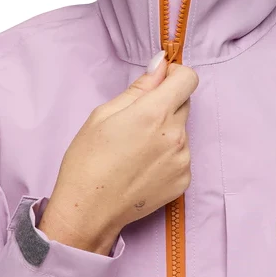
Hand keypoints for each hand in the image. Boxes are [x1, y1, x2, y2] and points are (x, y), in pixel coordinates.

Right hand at [39, 52, 197, 251]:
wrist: (87, 212)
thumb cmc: (88, 160)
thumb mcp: (104, 114)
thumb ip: (139, 87)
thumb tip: (161, 64)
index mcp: (154, 113)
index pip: (188, 78)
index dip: (175, 75)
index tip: (160, 82)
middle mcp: (175, 134)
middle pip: (184, 103)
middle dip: (166, 104)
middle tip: (137, 121)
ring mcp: (183, 159)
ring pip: (182, 130)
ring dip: (166, 131)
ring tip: (136, 149)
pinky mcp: (184, 180)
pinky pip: (182, 155)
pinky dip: (168, 155)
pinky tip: (143, 167)